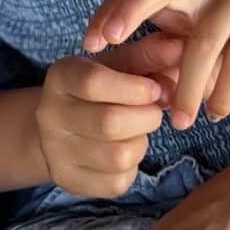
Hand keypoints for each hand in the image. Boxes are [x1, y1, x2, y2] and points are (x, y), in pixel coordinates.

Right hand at [34, 52, 169, 197]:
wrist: (64, 127)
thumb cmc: (103, 89)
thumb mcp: (121, 65)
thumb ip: (150, 56)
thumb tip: (180, 47)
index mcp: (60, 77)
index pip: (93, 83)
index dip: (134, 88)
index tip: (155, 90)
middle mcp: (49, 115)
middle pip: (109, 123)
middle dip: (146, 117)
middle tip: (153, 111)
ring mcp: (56, 151)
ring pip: (117, 156)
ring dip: (141, 143)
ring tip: (137, 131)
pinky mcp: (69, 180)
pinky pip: (116, 182)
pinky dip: (133, 168)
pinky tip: (125, 150)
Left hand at [84, 0, 229, 130]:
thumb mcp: (188, 60)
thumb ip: (159, 67)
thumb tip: (118, 94)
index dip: (109, 12)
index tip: (88, 46)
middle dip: (131, 10)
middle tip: (112, 43)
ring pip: (202, 43)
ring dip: (187, 87)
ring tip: (178, 123)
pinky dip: (222, 93)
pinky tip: (215, 114)